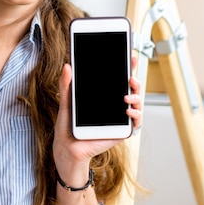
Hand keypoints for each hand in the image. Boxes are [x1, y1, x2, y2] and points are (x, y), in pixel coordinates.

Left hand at [53, 58, 142, 184]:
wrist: (66, 148)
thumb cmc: (67, 126)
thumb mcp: (66, 102)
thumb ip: (67, 85)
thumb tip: (67, 66)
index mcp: (103, 96)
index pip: (117, 79)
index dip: (126, 68)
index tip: (130, 57)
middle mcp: (113, 106)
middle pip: (130, 90)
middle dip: (135, 81)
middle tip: (130, 77)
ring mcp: (118, 118)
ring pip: (136, 104)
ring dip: (137, 97)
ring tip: (127, 96)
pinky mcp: (121, 131)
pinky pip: (134, 122)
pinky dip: (135, 115)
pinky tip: (128, 111)